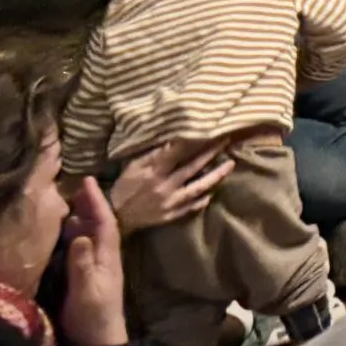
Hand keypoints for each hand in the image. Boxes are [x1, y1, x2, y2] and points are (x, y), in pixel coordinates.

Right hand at [58, 178, 130, 345]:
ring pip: (90, 237)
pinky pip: (82, 251)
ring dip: (81, 220)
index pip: (104, 223)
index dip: (96, 201)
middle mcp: (104, 259)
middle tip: (75, 188)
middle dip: (89, 206)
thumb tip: (78, 232)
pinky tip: (65, 236)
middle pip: (98, 226)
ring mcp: (96, 270)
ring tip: (68, 205)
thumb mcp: (86, 291)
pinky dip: (74, 238)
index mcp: (107, 258)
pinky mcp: (86, 281)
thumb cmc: (93, 319)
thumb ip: (82, 263)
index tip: (87, 180)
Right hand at [106, 138, 233, 235]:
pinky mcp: (171, 215)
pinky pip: (192, 206)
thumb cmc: (124, 186)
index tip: (208, 128)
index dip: (193, 139)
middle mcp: (164, 186)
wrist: (115, 216)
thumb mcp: (133, 166)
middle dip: (210, 152)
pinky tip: (213, 192)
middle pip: (193, 167)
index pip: (176, 151)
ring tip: (231, 164)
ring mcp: (170, 202)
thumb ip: (153, 154)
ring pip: (198, 187)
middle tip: (226, 140)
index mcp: (153, 171)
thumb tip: (173, 140)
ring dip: (216, 175)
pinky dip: (203, 199)